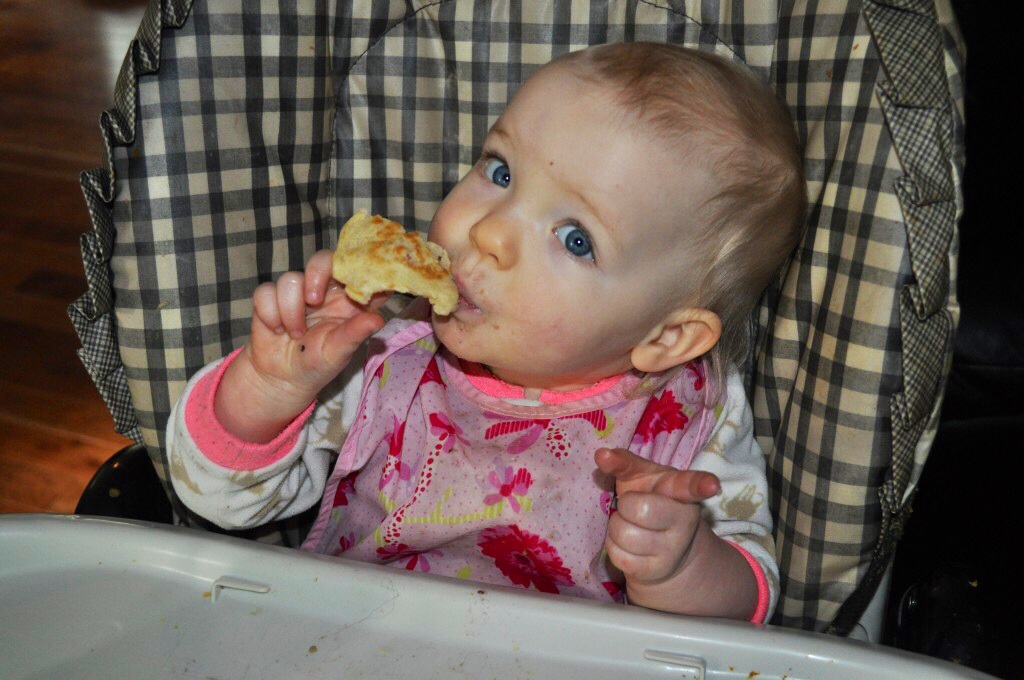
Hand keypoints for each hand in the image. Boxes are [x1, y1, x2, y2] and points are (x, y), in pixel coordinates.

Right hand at [216, 250, 386, 440]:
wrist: (281, 379)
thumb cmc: (318, 365)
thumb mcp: (339, 353)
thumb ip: (356, 333)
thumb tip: (378, 320)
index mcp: (346, 300)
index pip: (356, 271)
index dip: (356, 267)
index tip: (351, 281)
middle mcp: (323, 291)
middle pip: (322, 259)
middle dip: (317, 274)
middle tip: (314, 300)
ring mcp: (296, 293)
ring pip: (290, 278)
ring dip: (290, 310)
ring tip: (295, 335)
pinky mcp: (270, 298)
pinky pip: (265, 292)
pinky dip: (270, 314)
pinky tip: (276, 331)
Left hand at [595, 447, 720, 585]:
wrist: (668, 547)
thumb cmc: (650, 499)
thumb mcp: (641, 477)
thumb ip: (624, 462)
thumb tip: (601, 454)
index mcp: (681, 489)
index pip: (691, 485)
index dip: (702, 484)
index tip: (712, 485)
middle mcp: (684, 520)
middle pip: (638, 508)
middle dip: (625, 506)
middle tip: (634, 507)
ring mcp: (672, 549)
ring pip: (623, 534)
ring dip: (617, 527)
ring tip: (631, 525)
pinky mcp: (656, 571)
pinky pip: (617, 556)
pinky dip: (614, 548)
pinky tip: (629, 545)